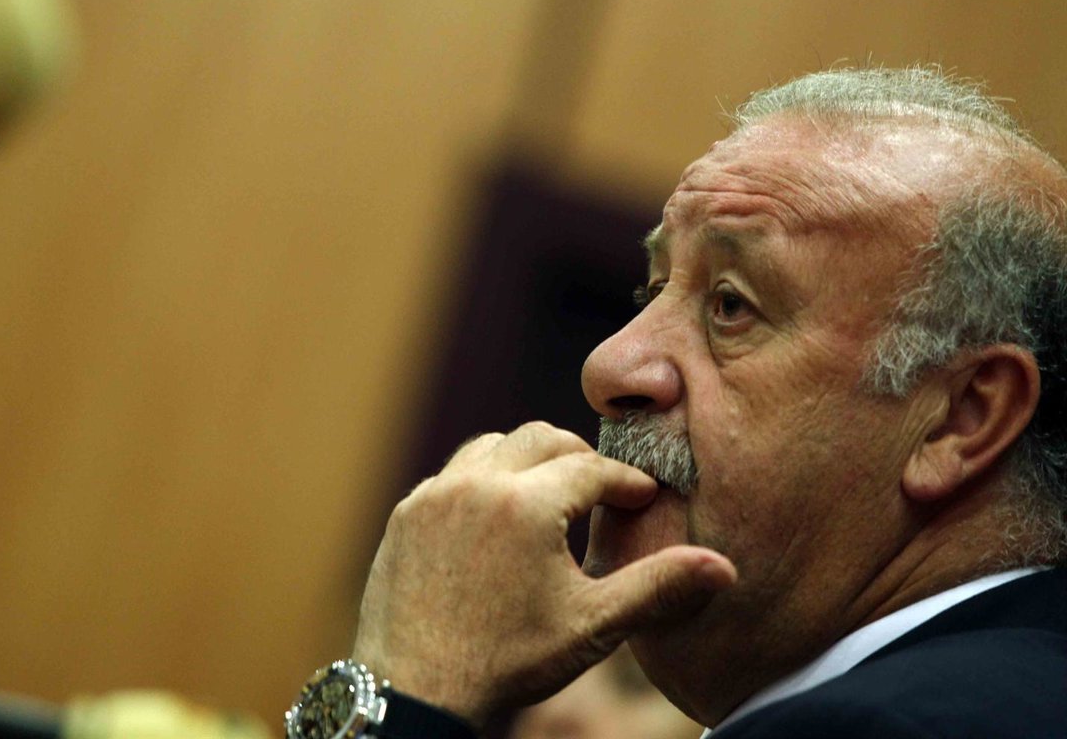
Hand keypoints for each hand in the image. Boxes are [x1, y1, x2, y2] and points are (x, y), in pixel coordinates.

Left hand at [352, 421, 735, 728]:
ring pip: (492, 446)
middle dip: (577, 456)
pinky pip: (452, 475)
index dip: (625, 481)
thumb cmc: (508, 661)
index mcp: (527, 504)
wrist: (417, 693)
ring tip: (550, 496)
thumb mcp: (592, 626)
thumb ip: (657, 586)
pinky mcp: (406, 514)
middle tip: (601, 488)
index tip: (643, 496)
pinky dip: (482, 481)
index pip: (591, 468)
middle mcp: (476, 484)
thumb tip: (723, 568)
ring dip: (526, 460)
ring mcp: (434, 496)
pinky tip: (497, 518)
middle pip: (540, 437)